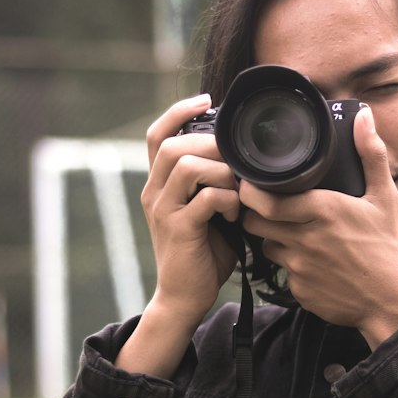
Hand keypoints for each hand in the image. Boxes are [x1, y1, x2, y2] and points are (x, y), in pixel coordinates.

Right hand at [117, 94, 240, 377]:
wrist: (183, 297)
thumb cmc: (202, 252)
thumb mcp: (206, 210)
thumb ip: (214, 183)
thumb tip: (244, 158)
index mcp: (159, 184)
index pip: (157, 135)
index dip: (178, 111)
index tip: (207, 100)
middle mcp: (154, 192)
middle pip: (173, 146)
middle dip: (211, 144)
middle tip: (235, 158)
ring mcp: (163, 210)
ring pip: (187, 166)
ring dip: (220, 171)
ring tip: (236, 188)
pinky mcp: (178, 230)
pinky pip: (205, 198)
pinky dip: (226, 199)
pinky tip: (235, 211)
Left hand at [240, 107, 397, 348]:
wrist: (394, 304)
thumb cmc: (390, 249)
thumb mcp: (386, 198)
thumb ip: (371, 155)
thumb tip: (364, 117)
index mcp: (322, 211)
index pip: (264, 200)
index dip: (249, 191)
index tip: (251, 183)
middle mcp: (304, 239)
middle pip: (255, 221)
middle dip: (255, 212)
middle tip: (268, 204)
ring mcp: (299, 268)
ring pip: (266, 246)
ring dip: (273, 237)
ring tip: (292, 230)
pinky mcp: (298, 291)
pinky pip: (283, 272)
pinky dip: (291, 265)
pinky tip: (310, 260)